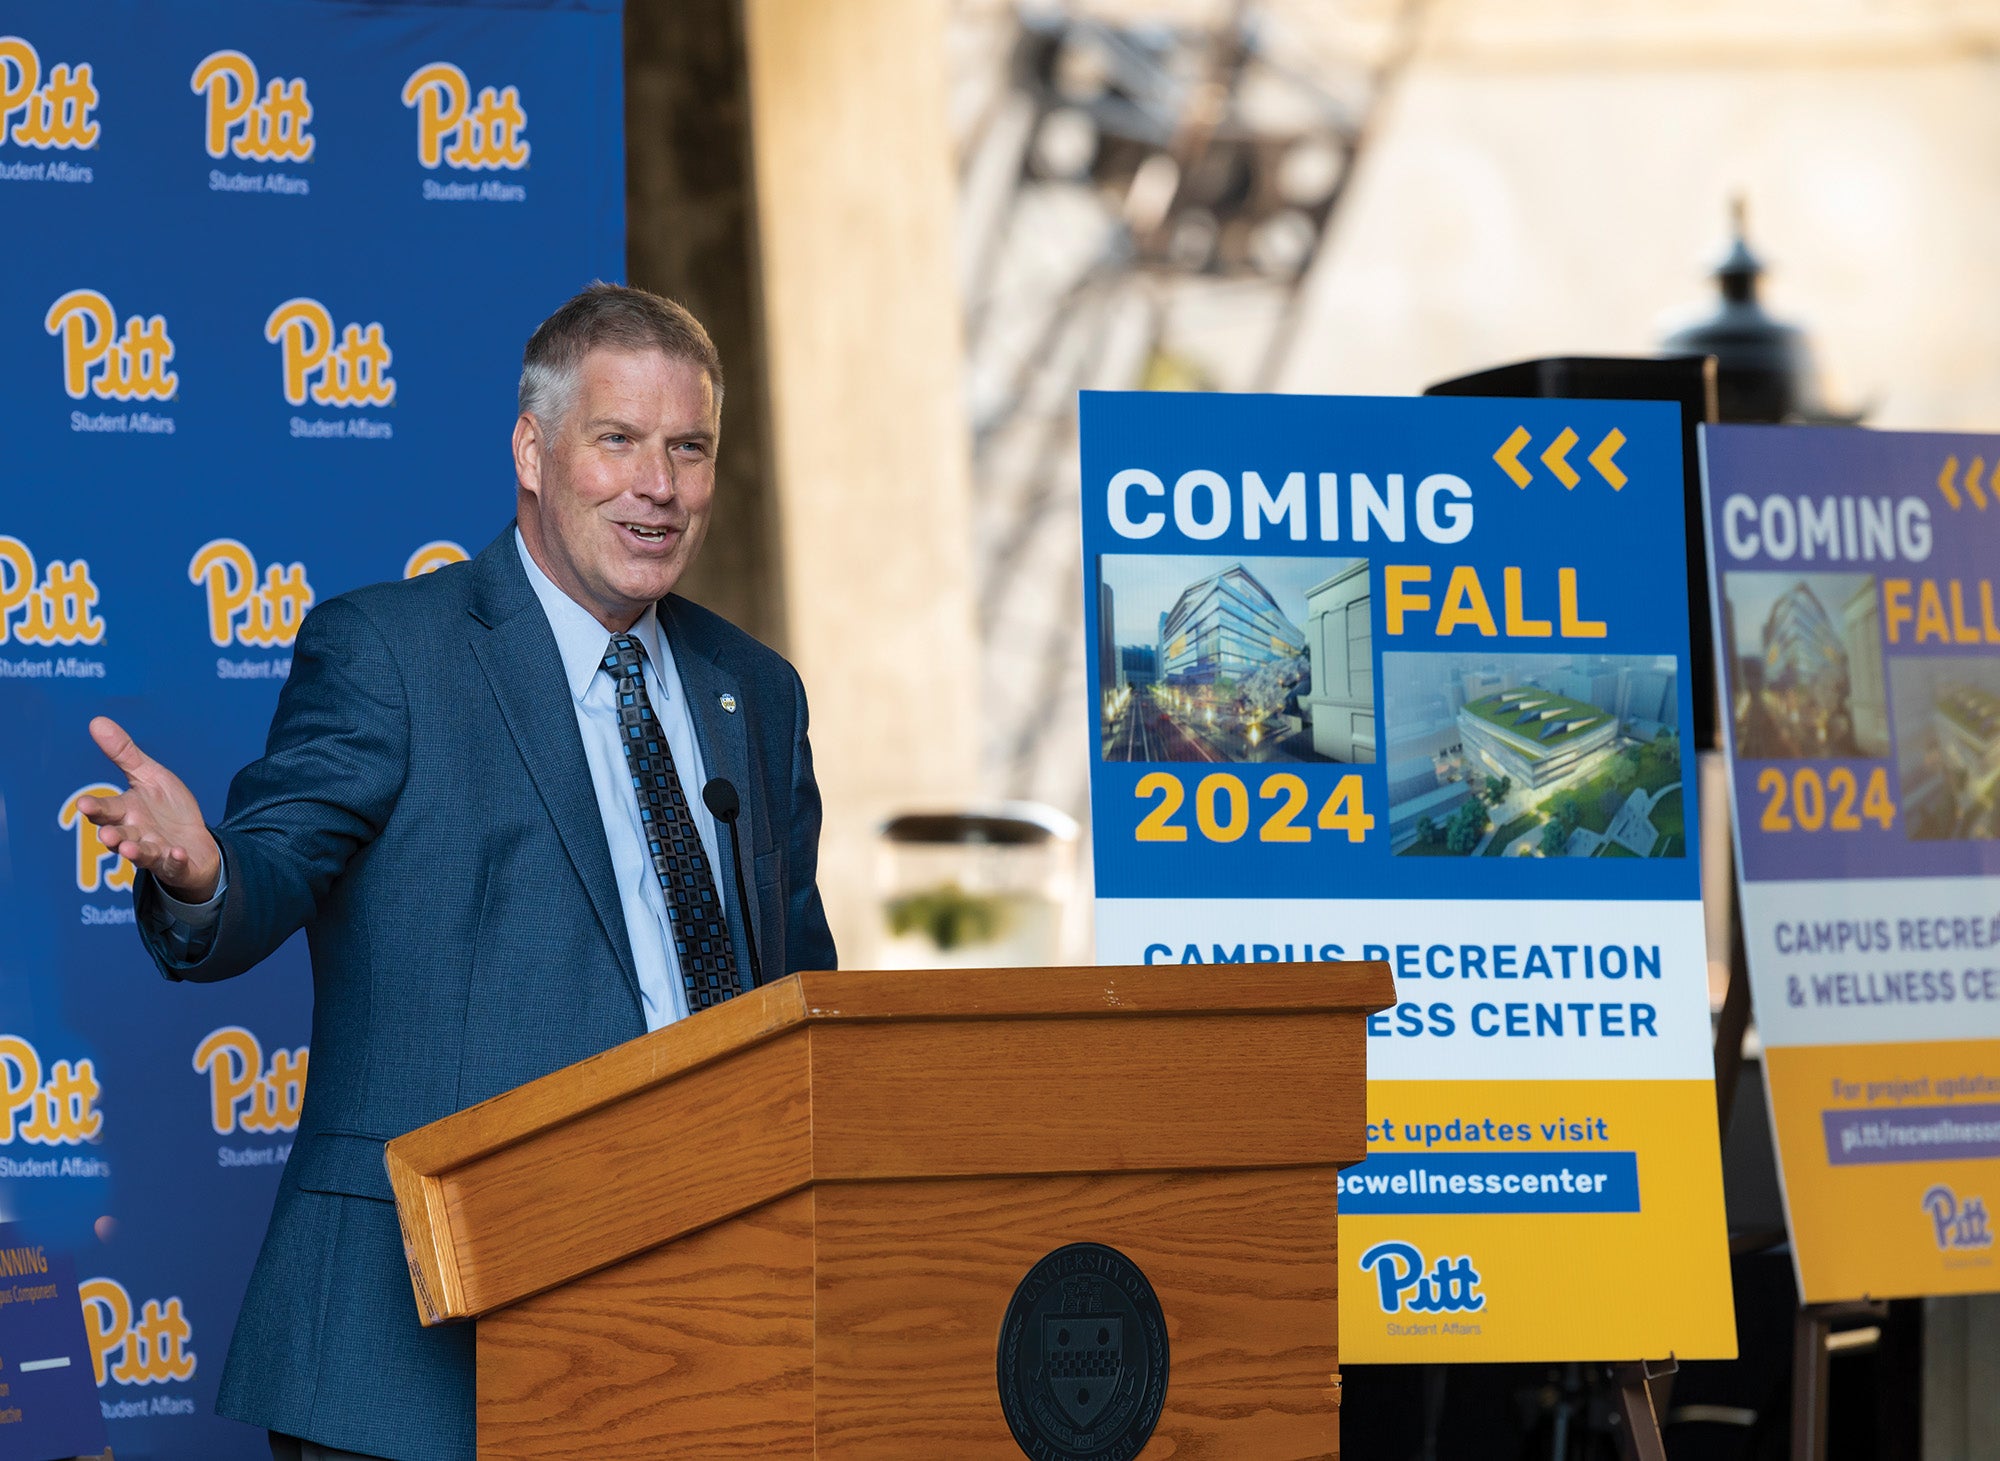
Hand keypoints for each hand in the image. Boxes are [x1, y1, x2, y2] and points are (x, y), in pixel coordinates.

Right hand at [77, 716, 222, 901]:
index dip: (94, 808)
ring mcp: (155, 851)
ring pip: (141, 854)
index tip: (84, 804)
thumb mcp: (149, 777)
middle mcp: (136, 834)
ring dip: (135, 852)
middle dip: (111, 836)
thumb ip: (124, 754)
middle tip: (105, 836)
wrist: (195, 841)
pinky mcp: (176, 864)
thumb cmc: (167, 809)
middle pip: (118, 835)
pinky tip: (177, 852)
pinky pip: (174, 863)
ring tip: (129, 849)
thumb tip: (96, 721)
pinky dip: (174, 859)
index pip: (105, 810)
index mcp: (126, 811)